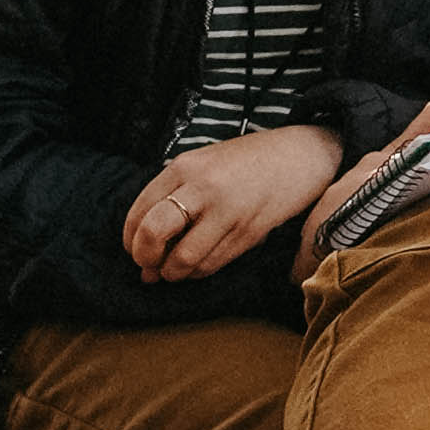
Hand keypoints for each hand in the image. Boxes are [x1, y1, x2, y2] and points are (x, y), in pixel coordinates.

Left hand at [123, 122, 348, 282]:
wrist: (299, 156)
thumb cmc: (246, 161)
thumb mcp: (203, 163)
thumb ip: (173, 196)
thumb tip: (144, 244)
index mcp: (184, 167)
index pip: (140, 211)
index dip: (131, 241)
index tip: (135, 251)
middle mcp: (202, 188)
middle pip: (153, 233)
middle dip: (145, 258)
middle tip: (149, 266)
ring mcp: (227, 212)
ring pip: (183, 259)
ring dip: (173, 273)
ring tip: (174, 270)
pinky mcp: (248, 233)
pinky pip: (212, 264)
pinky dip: (198, 272)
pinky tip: (198, 266)